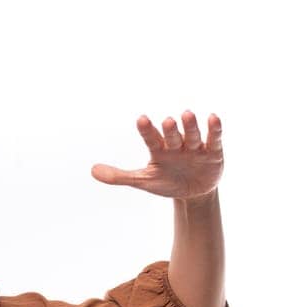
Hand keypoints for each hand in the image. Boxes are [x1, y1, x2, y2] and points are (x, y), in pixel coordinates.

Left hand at [90, 110, 222, 200]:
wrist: (192, 192)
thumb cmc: (166, 181)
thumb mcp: (143, 181)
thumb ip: (119, 176)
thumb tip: (92, 170)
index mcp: (159, 150)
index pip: (151, 138)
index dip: (147, 130)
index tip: (141, 119)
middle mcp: (176, 144)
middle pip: (172, 135)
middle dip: (171, 129)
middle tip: (168, 121)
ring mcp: (195, 147)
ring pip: (192, 135)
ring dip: (190, 126)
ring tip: (186, 115)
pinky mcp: (213, 152)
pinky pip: (213, 138)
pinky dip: (214, 129)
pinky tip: (213, 118)